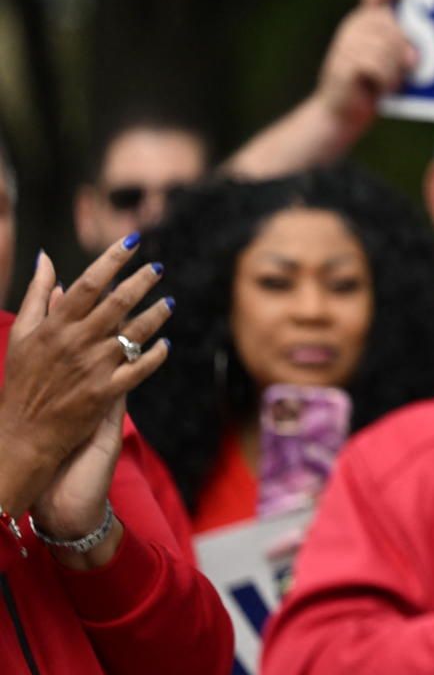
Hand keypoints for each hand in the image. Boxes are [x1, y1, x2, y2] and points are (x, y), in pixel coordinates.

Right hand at [0, 242, 170, 523]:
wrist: (23, 433)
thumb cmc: (22, 380)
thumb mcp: (22, 333)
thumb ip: (38, 294)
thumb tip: (46, 258)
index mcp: (54, 326)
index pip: (89, 283)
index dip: (112, 259)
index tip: (132, 241)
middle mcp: (76, 342)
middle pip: (117, 302)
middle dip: (142, 281)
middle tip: (158, 267)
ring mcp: (93, 367)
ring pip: (135, 332)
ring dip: (156, 314)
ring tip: (170, 302)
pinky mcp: (106, 392)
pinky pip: (140, 368)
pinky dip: (156, 354)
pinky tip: (166, 344)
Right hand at [314, 0, 417, 131]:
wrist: (340, 113)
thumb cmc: (371, 86)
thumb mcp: (389, 63)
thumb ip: (399, 50)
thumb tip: (415, 53)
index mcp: (364, 23)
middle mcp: (352, 28)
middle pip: (389, 25)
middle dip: (404, 48)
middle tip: (409, 67)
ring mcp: (344, 45)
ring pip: (385, 47)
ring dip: (396, 70)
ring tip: (392, 82)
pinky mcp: (342, 65)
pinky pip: (375, 66)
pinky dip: (385, 81)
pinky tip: (382, 89)